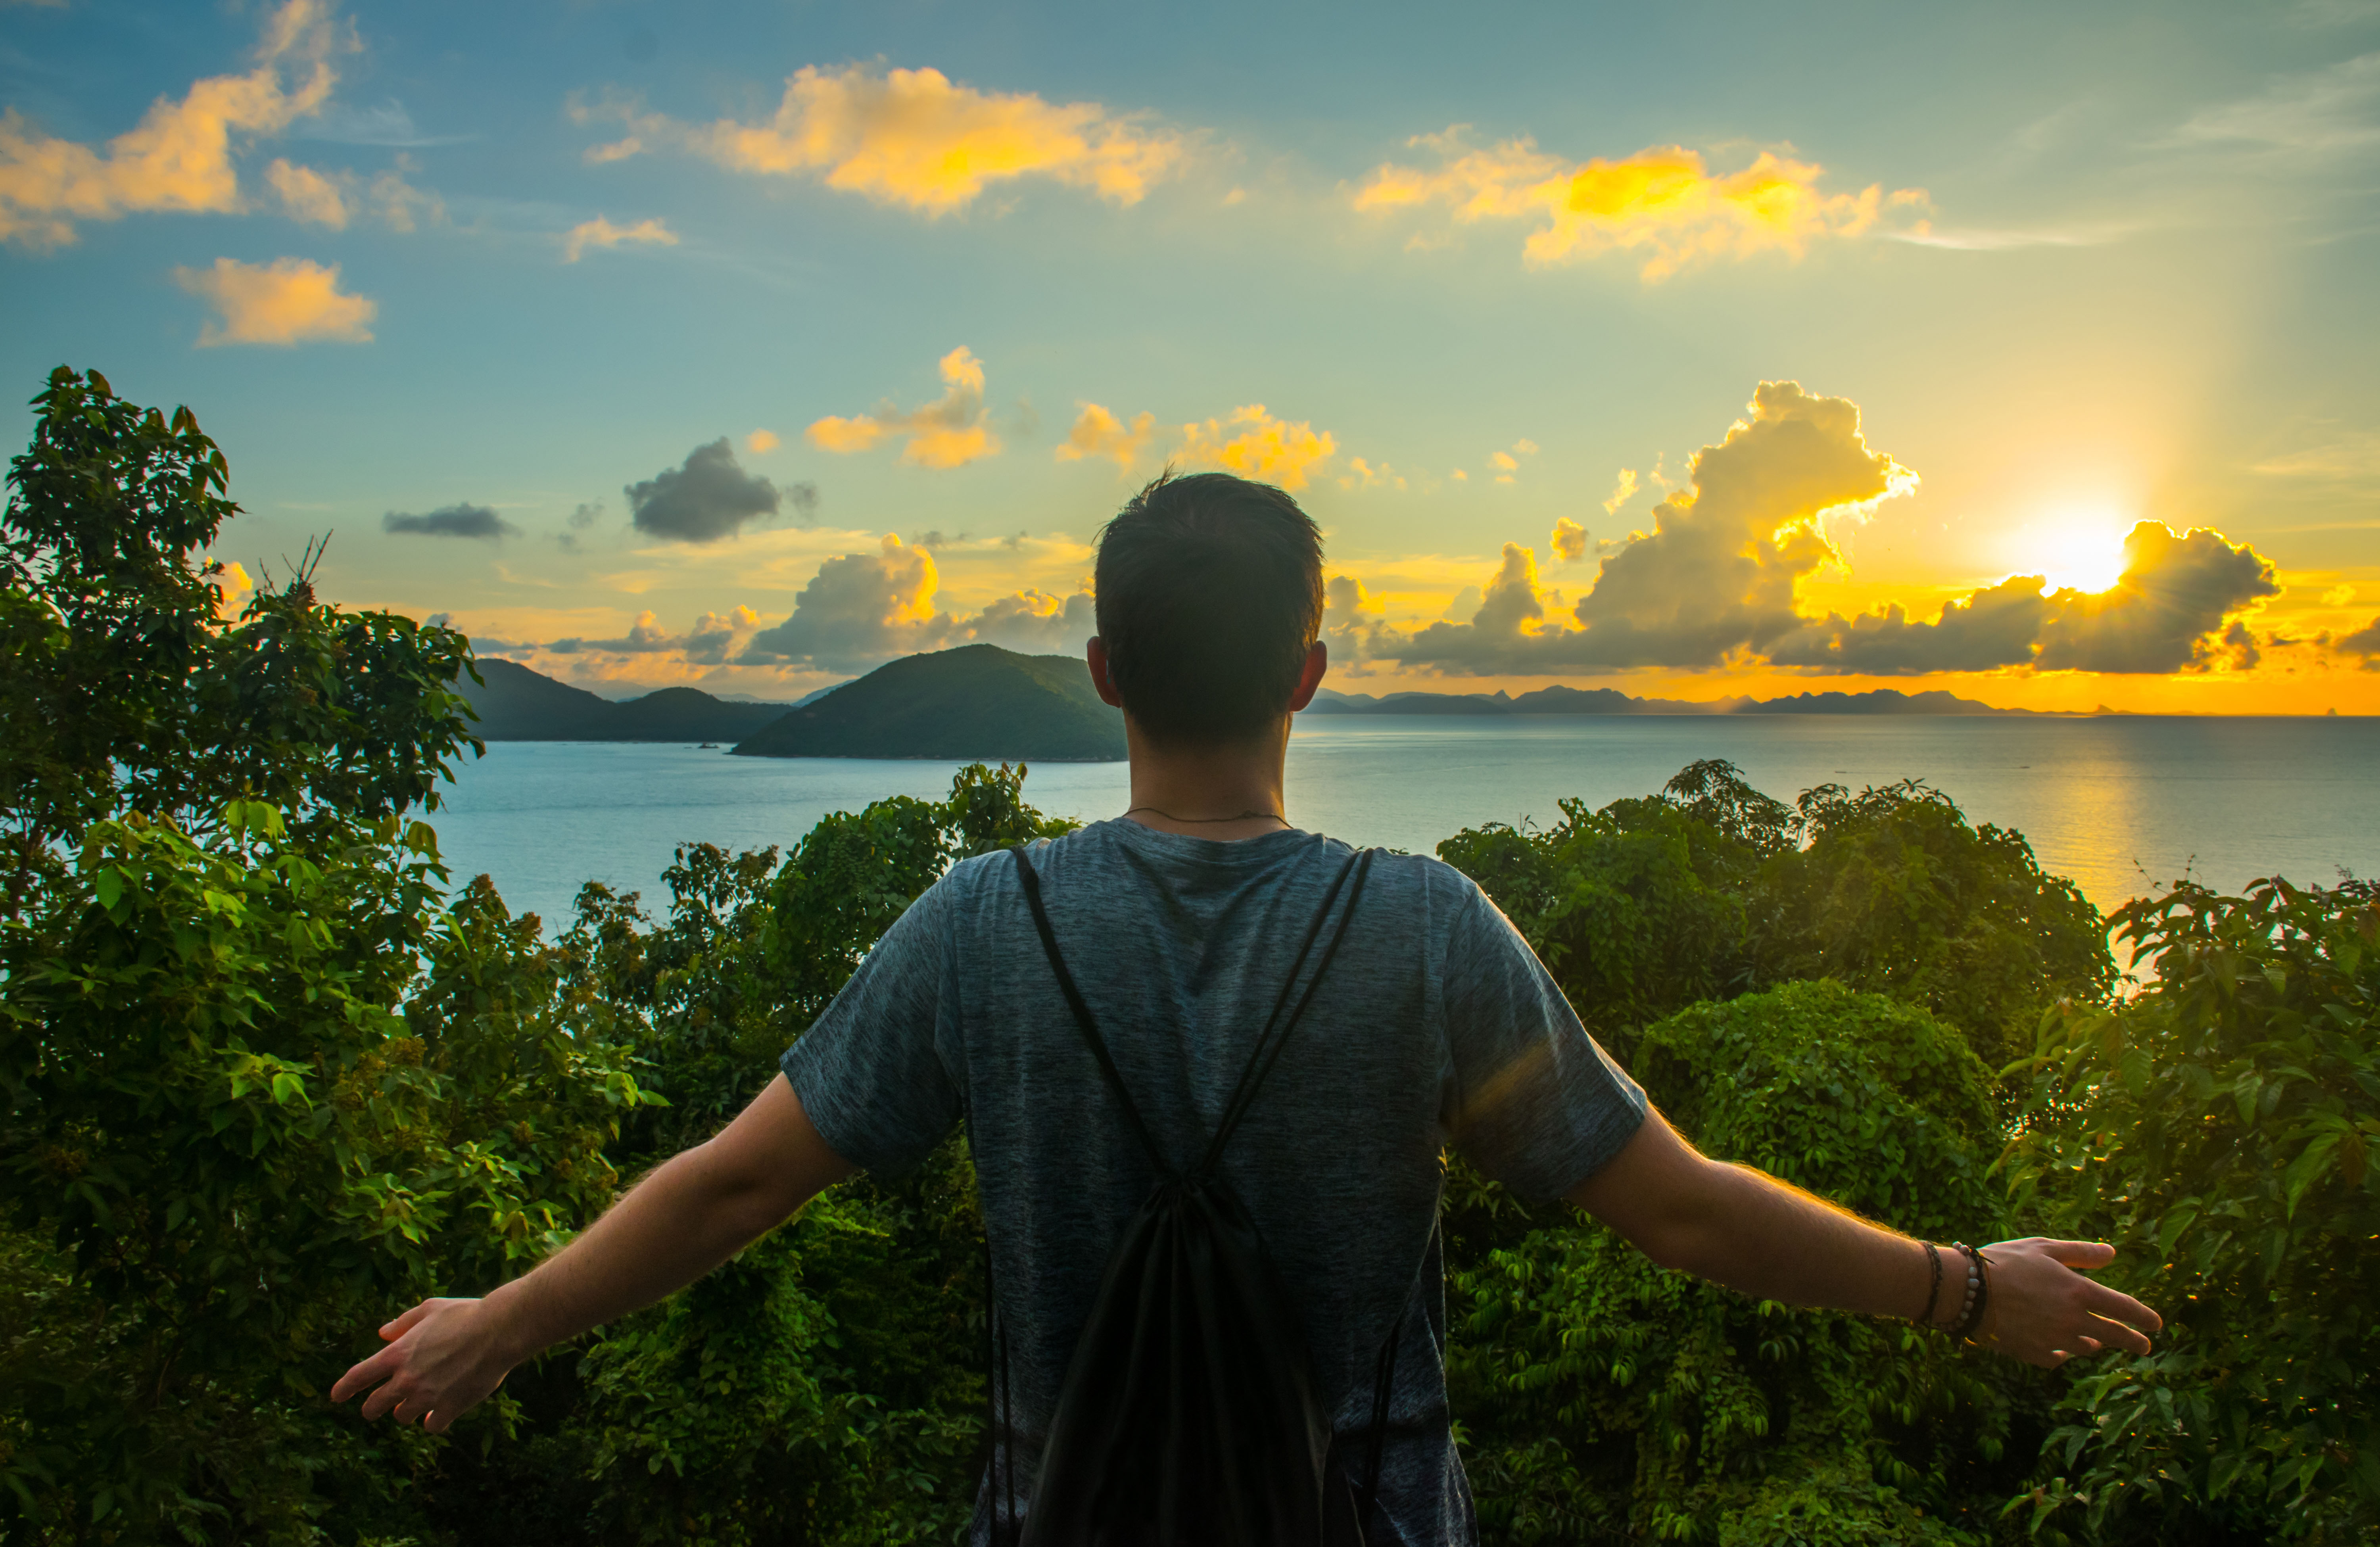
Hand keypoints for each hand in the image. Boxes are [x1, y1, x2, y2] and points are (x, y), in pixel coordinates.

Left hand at [330, 1297, 518, 1432]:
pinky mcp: (448, 1408)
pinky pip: (432, 1425)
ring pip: (402, 1416)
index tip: (336, 1397)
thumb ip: (403, 1322)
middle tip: (375, 1408)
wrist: (499, 1330)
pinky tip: (439, 1415)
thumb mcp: (430, 1309)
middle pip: (374, 1405)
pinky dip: (433, 1421)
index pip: (358, 1376)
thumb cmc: (465, 1314)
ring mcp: (426, 1396)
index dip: (343, 1388)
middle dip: (372, 1408)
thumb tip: (383, 1333)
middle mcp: (406, 1378)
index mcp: (397, 1353)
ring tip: (417, 1405)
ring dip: (407, 1411)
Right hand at [1967, 1238, 2160, 1367]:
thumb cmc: (2005, 1262)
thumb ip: (2081, 1253)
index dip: (2144, 1317)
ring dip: (2096, 1344)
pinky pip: (2057, 1358)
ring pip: (2086, 1348)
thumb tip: (2113, 1253)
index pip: (2124, 1308)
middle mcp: (2073, 1320)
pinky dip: (2063, 1354)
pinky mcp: (2034, 1353)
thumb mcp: (2044, 1248)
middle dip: (2133, 1341)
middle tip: (2144, 1347)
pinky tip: (2061, 1350)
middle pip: (2114, 1336)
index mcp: (2079, 1292)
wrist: (1967, 1291)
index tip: (2157, 1325)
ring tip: (2097, 1342)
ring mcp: (2054, 1339)